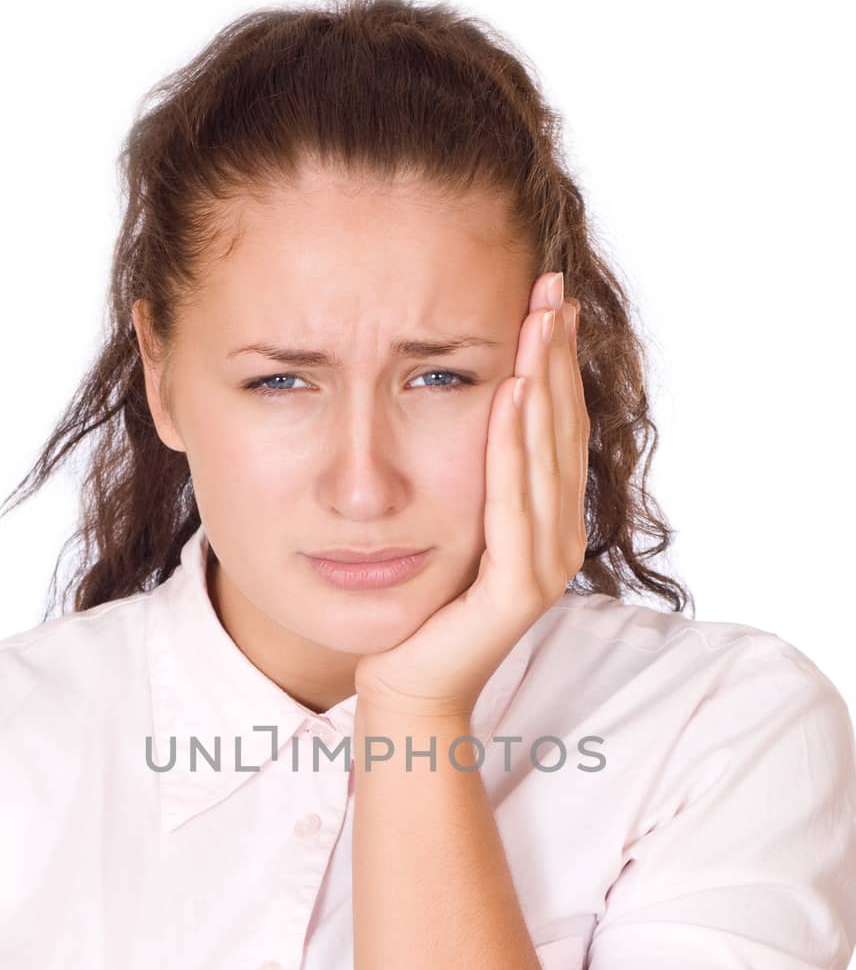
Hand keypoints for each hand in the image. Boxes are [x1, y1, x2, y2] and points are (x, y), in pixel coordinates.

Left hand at [352, 271, 588, 718]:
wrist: (407, 683)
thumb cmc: (421, 606)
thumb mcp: (449, 523)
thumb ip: (470, 476)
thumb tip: (469, 401)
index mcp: (547, 520)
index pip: (558, 424)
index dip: (558, 360)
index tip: (550, 297)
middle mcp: (559, 537)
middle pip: (562, 428)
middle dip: (557, 354)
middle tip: (552, 285)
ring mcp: (545, 564)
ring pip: (546, 456)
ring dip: (543, 382)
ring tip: (538, 320)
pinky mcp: (519, 589)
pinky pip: (514, 504)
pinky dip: (512, 447)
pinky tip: (509, 395)